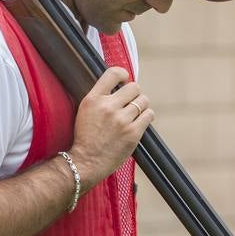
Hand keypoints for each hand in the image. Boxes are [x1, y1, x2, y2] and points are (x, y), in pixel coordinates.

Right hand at [68, 67, 153, 189]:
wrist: (86, 162)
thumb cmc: (86, 137)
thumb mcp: (85, 111)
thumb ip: (100, 97)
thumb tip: (119, 85)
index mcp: (93, 99)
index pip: (113, 73)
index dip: (123, 74)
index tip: (124, 80)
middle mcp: (108, 107)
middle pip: (134, 87)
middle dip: (134, 93)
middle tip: (130, 102)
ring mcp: (121, 120)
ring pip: (143, 100)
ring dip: (141, 105)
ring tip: (135, 113)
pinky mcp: (133, 133)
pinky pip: (149, 115)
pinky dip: (147, 116)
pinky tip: (140, 120)